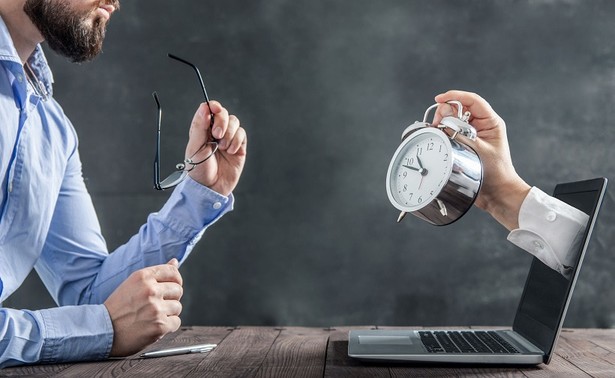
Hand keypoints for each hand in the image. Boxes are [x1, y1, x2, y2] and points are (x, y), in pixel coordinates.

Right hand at [104, 259, 182, 356]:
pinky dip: (168, 326)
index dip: (176, 280)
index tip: (171, 287)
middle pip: (178, 290)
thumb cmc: (118, 308)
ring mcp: (155, 308)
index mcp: (143, 276)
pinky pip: (176, 322)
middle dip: (171, 298)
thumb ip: (156, 274)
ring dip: (168, 313)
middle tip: (156, 306)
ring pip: (177, 307)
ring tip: (151, 317)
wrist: (102, 331)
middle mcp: (150, 290)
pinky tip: (153, 326)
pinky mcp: (160, 326)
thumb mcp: (133, 284)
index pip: (173, 271)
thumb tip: (175, 261)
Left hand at [186, 101, 246, 195]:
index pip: (209, 110)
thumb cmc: (198, 170)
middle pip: (224, 114)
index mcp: (202, 129)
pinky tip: (230, 151)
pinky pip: (242, 134)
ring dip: (230, 133)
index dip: (213, 106)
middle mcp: (215, 132)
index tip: (214, 109)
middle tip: (217, 134)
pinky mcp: (239, 147)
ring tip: (223, 147)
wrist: (210, 188)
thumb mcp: (195, 147)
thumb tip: (204, 107)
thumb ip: (199, 126)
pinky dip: (237, 141)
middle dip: (222, 121)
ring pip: (235, 122)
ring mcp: (228, 139)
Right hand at [432, 90, 530, 229]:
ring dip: (443, 124)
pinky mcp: (465, 144)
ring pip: (453, 121)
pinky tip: (438, 138)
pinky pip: (451, 133)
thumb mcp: (478, 150)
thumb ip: (460, 134)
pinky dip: (443, 133)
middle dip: (445, 112)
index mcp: (490, 122)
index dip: (455, 96)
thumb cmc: (496, 173)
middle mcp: (482, 126)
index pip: (472, 100)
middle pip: (459, 108)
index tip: (439, 99)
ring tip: (437, 133)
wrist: (498, 193)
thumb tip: (443, 121)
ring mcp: (473, 135)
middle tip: (436, 123)